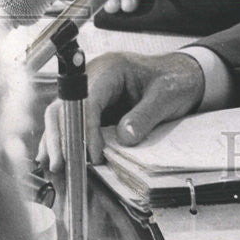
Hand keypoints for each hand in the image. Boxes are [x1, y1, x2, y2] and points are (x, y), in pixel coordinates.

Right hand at [36, 51, 204, 171]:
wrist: (183, 76)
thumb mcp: (167, 95)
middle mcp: (93, 79)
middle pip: (63, 108)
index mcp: (110, 69)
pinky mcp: (94, 109)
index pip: (87, 100)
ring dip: (57, 144)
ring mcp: (90, 95)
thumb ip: (146, 115)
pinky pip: (72, 127)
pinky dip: (66, 144)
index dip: (86, 129)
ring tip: (56, 170)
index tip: (94, 155)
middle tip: (61, 166)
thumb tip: (124, 138)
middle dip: (60, 138)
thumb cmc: (176, 80)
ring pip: (61, 119)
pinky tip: (62, 163)